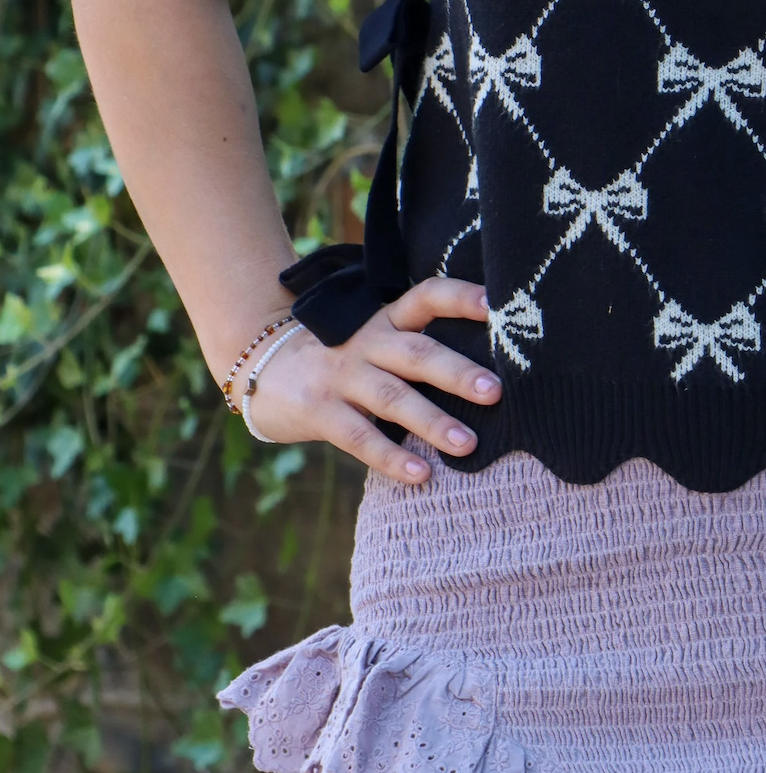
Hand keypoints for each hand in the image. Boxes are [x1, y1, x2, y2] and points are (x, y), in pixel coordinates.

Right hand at [231, 278, 498, 482]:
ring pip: (392, 397)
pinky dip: (391, 457)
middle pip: (416, 353)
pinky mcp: (319, 411)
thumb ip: (419, 348)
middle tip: (496, 391)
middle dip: (457, 372)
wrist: (263, 369)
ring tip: (467, 443)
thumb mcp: (377, 341)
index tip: (494, 303)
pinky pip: (359, 436)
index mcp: (386, 320)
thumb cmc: (343, 359)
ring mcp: (341, 376)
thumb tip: (488, 375)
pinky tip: (421, 474)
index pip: (425, 298)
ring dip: (432, 421)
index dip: (459, 298)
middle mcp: (367, 343)